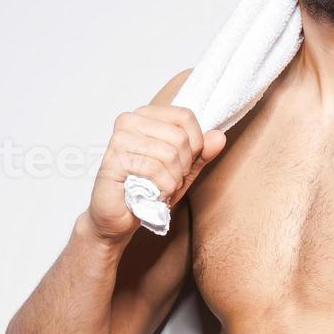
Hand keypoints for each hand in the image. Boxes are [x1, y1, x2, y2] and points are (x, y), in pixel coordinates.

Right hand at [88, 105, 225, 241]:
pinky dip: (161, 188)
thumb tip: (219, 136)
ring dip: (173, 180)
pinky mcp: (113, 160)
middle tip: (170, 181)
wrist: (118, 218)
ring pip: (169, 154)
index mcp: (145, 115)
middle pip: (180, 137)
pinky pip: (154, 169)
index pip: (185, 116)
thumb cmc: (148, 190)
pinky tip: (153, 194)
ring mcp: (119, 139)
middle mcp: (129, 120)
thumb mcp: (183, 170)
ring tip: (161, 189)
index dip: (196, 144)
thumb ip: (201, 153)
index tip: (186, 163)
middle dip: (184, 166)